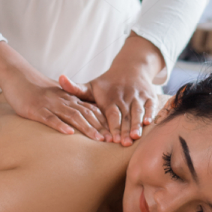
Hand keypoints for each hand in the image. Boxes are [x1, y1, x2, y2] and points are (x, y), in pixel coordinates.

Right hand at [0, 41, 111, 141]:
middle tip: (112, 141)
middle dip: (101, 128)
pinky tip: (69, 133)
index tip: (115, 134)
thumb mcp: (58, 96)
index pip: (91, 110)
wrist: (18, 76)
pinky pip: (50, 118)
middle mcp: (64, 101)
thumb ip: (71, 106)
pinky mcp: (36, 110)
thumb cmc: (37, 89)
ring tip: (98, 139)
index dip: (104, 122)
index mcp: (70, 98)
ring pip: (72, 116)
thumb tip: (85, 119)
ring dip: (87, 128)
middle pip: (86, 114)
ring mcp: (51, 105)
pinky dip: (60, 125)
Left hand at [59, 31, 164, 146]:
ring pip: (137, 112)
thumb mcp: (91, 86)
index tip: (110, 139)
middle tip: (123, 143)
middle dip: (124, 130)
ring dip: (136, 124)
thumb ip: (76, 88)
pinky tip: (147, 124)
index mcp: (110, 98)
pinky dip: (150, 114)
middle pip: (124, 116)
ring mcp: (138, 97)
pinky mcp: (149, 97)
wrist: (130, 68)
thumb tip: (60, 79)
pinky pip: (151, 106)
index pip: (111, 114)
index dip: (111, 126)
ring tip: (135, 137)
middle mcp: (124, 97)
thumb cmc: (107, 84)